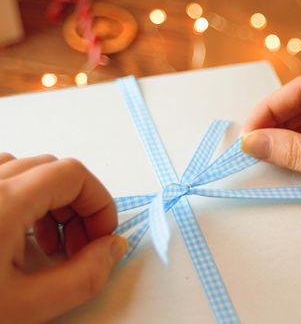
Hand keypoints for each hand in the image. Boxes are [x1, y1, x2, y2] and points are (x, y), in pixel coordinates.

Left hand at [0, 154, 126, 322]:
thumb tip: (113, 249)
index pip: (72, 175)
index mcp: (1, 201)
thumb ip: (82, 276)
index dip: (99, 203)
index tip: (102, 236)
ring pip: (25, 171)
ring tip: (48, 244)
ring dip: (49, 202)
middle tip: (80, 246)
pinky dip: (22, 200)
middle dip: (78, 205)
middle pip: (51, 169)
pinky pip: (1, 179)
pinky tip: (17, 238)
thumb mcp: (25, 306)